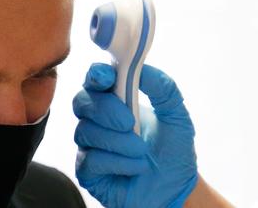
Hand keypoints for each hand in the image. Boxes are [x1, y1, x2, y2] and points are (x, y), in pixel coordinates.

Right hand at [73, 63, 198, 207]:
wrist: (176, 189)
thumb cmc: (173, 150)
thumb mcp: (176, 115)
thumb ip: (163, 88)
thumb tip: (142, 69)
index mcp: (115, 100)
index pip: (95, 79)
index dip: (97, 75)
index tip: (107, 77)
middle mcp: (98, 120)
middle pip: (81, 101)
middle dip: (106, 109)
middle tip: (130, 122)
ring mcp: (90, 145)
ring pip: (86, 131)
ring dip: (119, 141)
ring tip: (141, 151)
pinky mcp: (87, 171)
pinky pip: (90, 159)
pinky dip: (117, 162)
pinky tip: (135, 167)